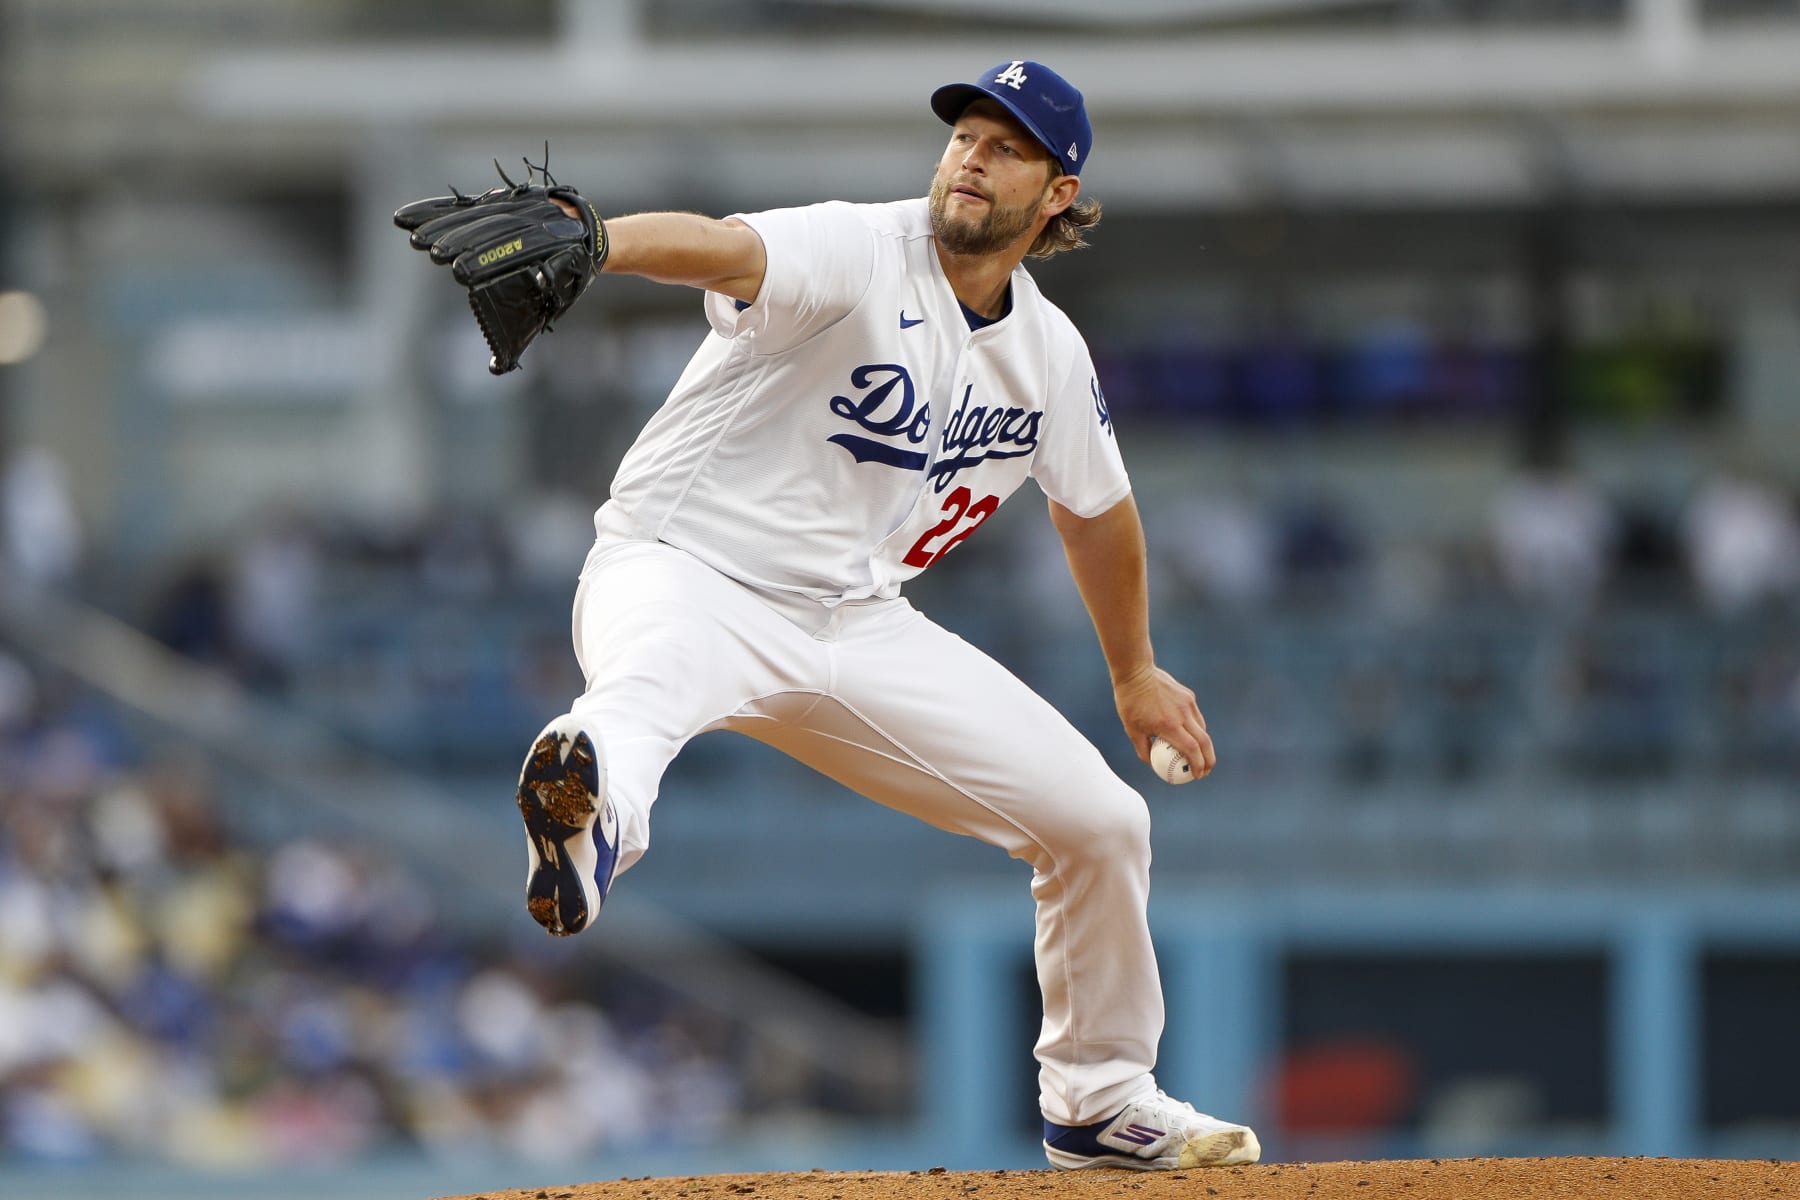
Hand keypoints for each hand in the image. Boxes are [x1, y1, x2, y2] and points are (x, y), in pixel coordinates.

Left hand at [1113, 665, 1215, 779]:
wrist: (1136, 672)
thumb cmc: (1130, 703)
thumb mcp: (1132, 730)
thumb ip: (1144, 750)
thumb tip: (1154, 765)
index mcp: (1168, 725)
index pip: (1191, 750)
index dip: (1197, 765)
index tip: (1197, 775)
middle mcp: (1182, 715)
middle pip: (1204, 742)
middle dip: (1209, 760)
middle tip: (1205, 771)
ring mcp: (1188, 704)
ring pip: (1202, 729)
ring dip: (1203, 745)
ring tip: (1199, 756)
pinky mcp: (1189, 696)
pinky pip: (1196, 717)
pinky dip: (1196, 729)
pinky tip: (1190, 735)